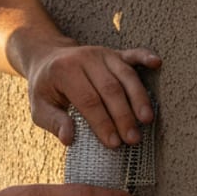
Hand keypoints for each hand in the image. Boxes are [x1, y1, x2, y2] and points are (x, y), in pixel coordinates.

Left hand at [24, 42, 160, 147]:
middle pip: (110, 89)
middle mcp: (86, 59)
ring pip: (125, 75)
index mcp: (65, 72)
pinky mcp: (114, 53)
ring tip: (146, 120)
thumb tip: (68, 138)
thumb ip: (53, 122)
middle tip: (133, 139)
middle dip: (123, 116)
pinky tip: (157, 63)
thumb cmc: (46, 88)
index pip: (88, 100)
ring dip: (138, 98)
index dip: (102, 122)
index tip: (114, 142)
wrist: (47, 58)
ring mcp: (102, 54)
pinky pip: (132, 54)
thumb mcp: (39, 107)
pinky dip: (145, 57)